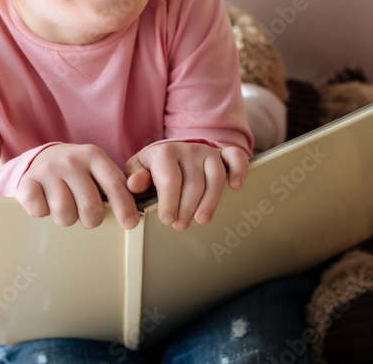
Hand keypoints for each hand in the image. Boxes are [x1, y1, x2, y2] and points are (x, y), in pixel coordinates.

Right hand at [15, 144, 139, 229]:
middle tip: (87, 215)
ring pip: (65, 215)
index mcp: (93, 155)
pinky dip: (44, 213)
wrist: (42, 158)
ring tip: (66, 205)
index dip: (124, 207)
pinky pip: (40, 213)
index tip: (130, 223)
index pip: (114, 184)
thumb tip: (132, 215)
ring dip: (67, 218)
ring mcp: (48, 170)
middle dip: (92, 219)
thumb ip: (114, 186)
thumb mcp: (97, 169)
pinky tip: (47, 202)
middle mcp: (71, 160)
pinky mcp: (26, 183)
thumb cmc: (76, 171)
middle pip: (90, 207)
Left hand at [124, 142, 249, 229]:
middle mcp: (186, 149)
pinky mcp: (222, 154)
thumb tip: (134, 184)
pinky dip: (239, 170)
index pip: (169, 179)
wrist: (167, 156)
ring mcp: (206, 151)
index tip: (167, 220)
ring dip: (211, 200)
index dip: (169, 203)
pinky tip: (235, 186)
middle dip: (187, 208)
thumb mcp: (136, 173)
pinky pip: (235, 157)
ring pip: (215, 175)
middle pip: (193, 182)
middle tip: (181, 225)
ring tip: (202, 219)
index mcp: (163, 153)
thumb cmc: (151, 170)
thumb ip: (133, 178)